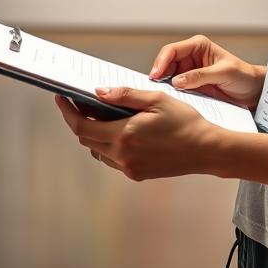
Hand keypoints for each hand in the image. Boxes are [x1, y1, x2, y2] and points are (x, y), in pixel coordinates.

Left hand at [54, 88, 218, 180]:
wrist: (205, 149)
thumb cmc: (184, 122)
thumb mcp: (155, 99)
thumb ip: (124, 95)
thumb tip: (98, 93)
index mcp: (124, 135)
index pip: (83, 126)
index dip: (68, 112)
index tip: (62, 99)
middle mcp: (123, 155)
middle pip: (86, 139)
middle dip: (78, 120)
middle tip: (78, 103)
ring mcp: (129, 168)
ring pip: (98, 150)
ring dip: (93, 133)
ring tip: (100, 114)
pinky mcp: (137, 174)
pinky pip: (112, 159)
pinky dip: (108, 144)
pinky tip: (118, 130)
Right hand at [148, 34, 264, 110]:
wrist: (253, 91)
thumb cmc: (243, 76)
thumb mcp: (223, 73)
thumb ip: (200, 76)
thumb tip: (177, 81)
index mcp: (198, 45)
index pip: (172, 50)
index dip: (161, 62)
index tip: (155, 75)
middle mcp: (191, 56)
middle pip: (166, 63)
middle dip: (159, 74)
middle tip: (153, 87)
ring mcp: (189, 71)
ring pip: (168, 76)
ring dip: (163, 84)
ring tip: (160, 94)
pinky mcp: (191, 84)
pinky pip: (176, 87)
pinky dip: (171, 92)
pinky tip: (169, 98)